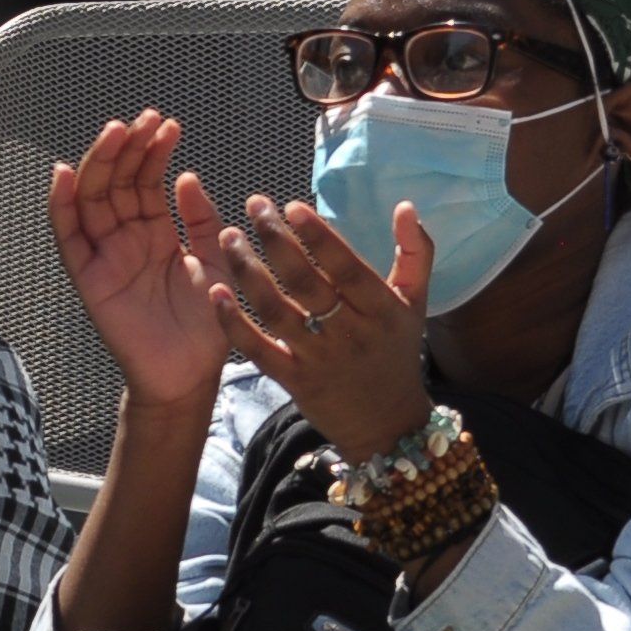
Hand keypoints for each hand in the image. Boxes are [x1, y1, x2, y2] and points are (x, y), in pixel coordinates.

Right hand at [48, 112, 227, 412]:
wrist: (190, 373)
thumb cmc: (206, 323)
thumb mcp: (216, 261)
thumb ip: (201, 220)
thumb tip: (186, 177)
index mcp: (154, 232)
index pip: (146, 181)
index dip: (153, 152)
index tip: (168, 125)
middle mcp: (125, 238)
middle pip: (116, 182)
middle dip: (127, 148)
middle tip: (143, 120)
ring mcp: (104, 255)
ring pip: (92, 199)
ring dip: (100, 163)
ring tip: (117, 132)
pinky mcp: (89, 277)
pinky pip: (69, 238)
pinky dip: (62, 206)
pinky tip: (65, 175)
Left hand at [205, 190, 436, 461]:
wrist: (388, 424)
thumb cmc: (397, 351)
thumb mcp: (415, 304)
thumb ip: (415, 254)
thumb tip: (407, 206)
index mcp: (382, 310)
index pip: (346, 267)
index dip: (319, 237)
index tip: (291, 206)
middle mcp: (350, 333)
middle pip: (306, 283)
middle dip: (277, 241)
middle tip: (254, 206)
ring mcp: (318, 358)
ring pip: (276, 311)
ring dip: (248, 272)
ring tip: (229, 237)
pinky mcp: (293, 380)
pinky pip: (257, 349)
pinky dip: (233, 322)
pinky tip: (214, 291)